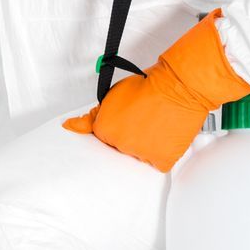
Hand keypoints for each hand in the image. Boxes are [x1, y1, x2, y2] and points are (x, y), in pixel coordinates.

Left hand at [64, 11, 249, 171]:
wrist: (179, 86)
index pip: (105, 137)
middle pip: (122, 147)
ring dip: (147, 144)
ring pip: (140, 156)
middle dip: (131, 135)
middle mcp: (120, 144)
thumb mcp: (113, 95)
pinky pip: (158, 164)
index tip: (129, 117)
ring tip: (157, 124)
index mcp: (104, 129)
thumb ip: (91, 116)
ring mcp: (141, 154)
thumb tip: (69, 126)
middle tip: (145, 119)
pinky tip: (165, 137)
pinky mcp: (161, 160)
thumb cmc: (149, 86)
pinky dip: (163, 153)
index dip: (119, 125)